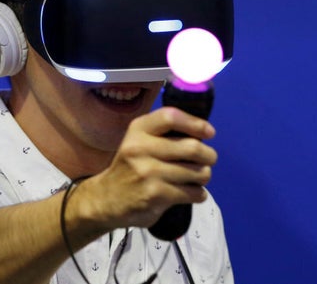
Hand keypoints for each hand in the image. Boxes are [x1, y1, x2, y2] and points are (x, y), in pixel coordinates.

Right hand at [72, 107, 217, 231]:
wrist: (107, 199)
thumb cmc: (131, 165)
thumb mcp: (138, 140)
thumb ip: (164, 133)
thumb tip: (202, 131)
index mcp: (138, 130)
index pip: (171, 117)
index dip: (196, 123)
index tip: (209, 132)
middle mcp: (141, 148)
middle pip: (192, 147)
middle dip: (208, 155)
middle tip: (208, 159)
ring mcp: (148, 173)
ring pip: (197, 172)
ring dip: (204, 176)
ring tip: (199, 177)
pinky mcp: (156, 195)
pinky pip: (192, 193)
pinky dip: (198, 194)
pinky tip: (191, 193)